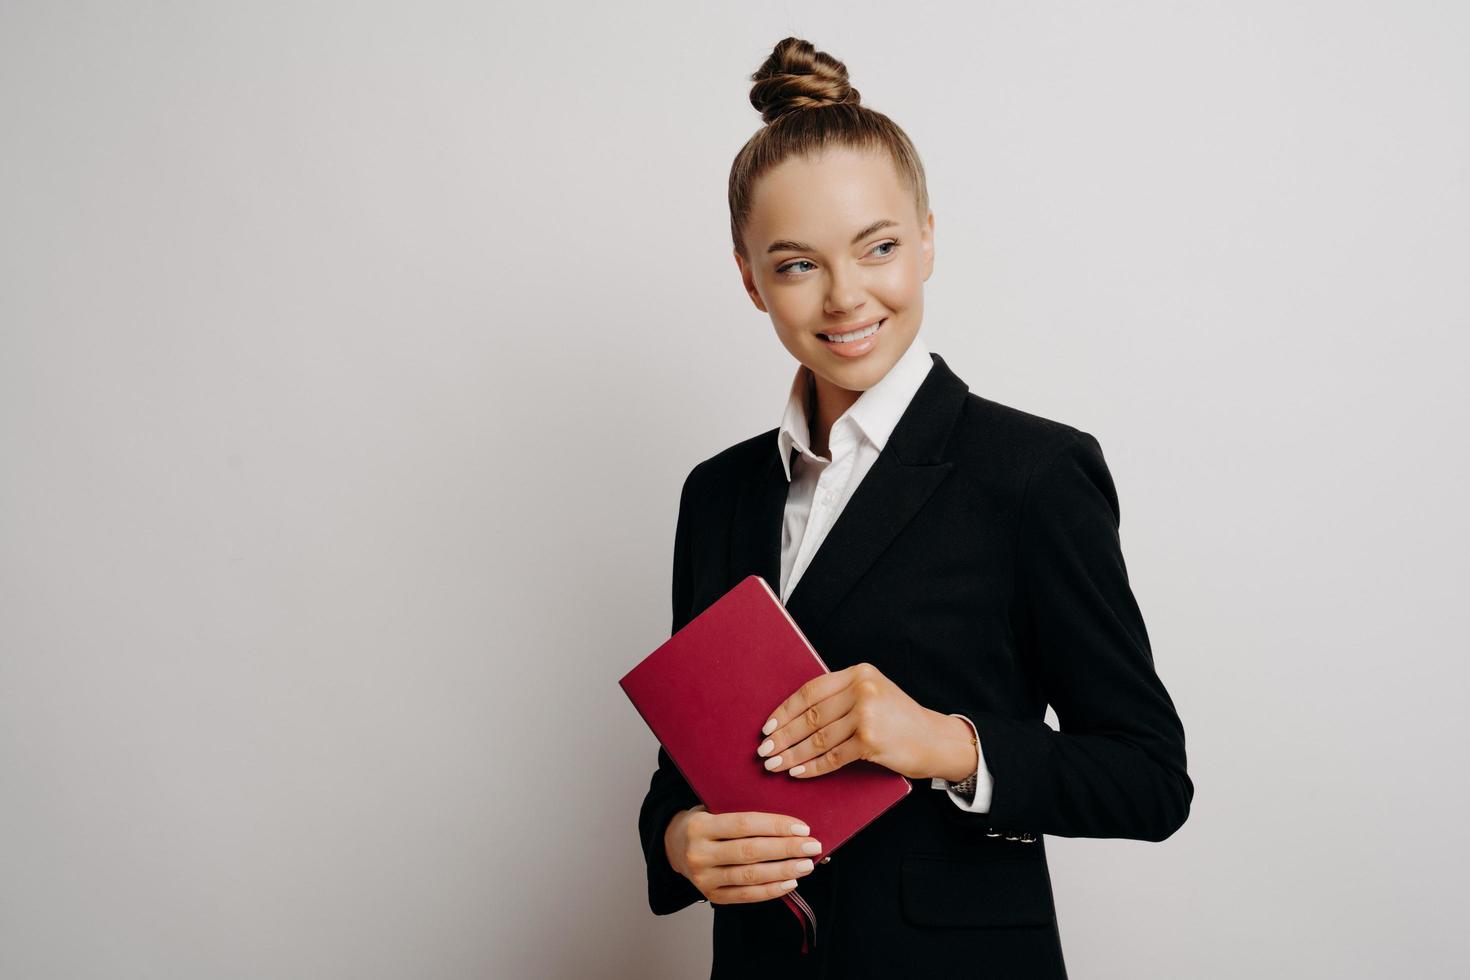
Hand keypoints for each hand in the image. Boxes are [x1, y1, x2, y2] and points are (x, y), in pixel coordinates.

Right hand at [664, 804, 822, 904]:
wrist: (673, 846)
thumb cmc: (703, 822)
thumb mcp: (712, 807)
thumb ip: (739, 810)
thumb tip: (786, 817)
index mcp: (699, 826)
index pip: (744, 824)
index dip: (775, 826)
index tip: (802, 827)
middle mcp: (699, 854)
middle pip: (750, 852)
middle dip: (786, 849)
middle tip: (812, 846)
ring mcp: (704, 878)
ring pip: (750, 876)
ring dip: (783, 871)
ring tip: (806, 865)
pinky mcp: (712, 895)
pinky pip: (746, 895)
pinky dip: (771, 890)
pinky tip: (790, 882)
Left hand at [755, 661, 956, 780]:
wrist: (936, 740)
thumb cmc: (899, 720)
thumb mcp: (873, 694)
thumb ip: (841, 697)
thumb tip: (793, 717)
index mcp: (858, 673)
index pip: (811, 690)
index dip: (786, 710)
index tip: (768, 726)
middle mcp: (862, 689)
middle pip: (811, 715)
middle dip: (783, 736)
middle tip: (764, 750)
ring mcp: (868, 714)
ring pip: (818, 738)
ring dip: (792, 754)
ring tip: (775, 765)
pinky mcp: (871, 740)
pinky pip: (833, 757)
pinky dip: (812, 767)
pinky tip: (798, 772)